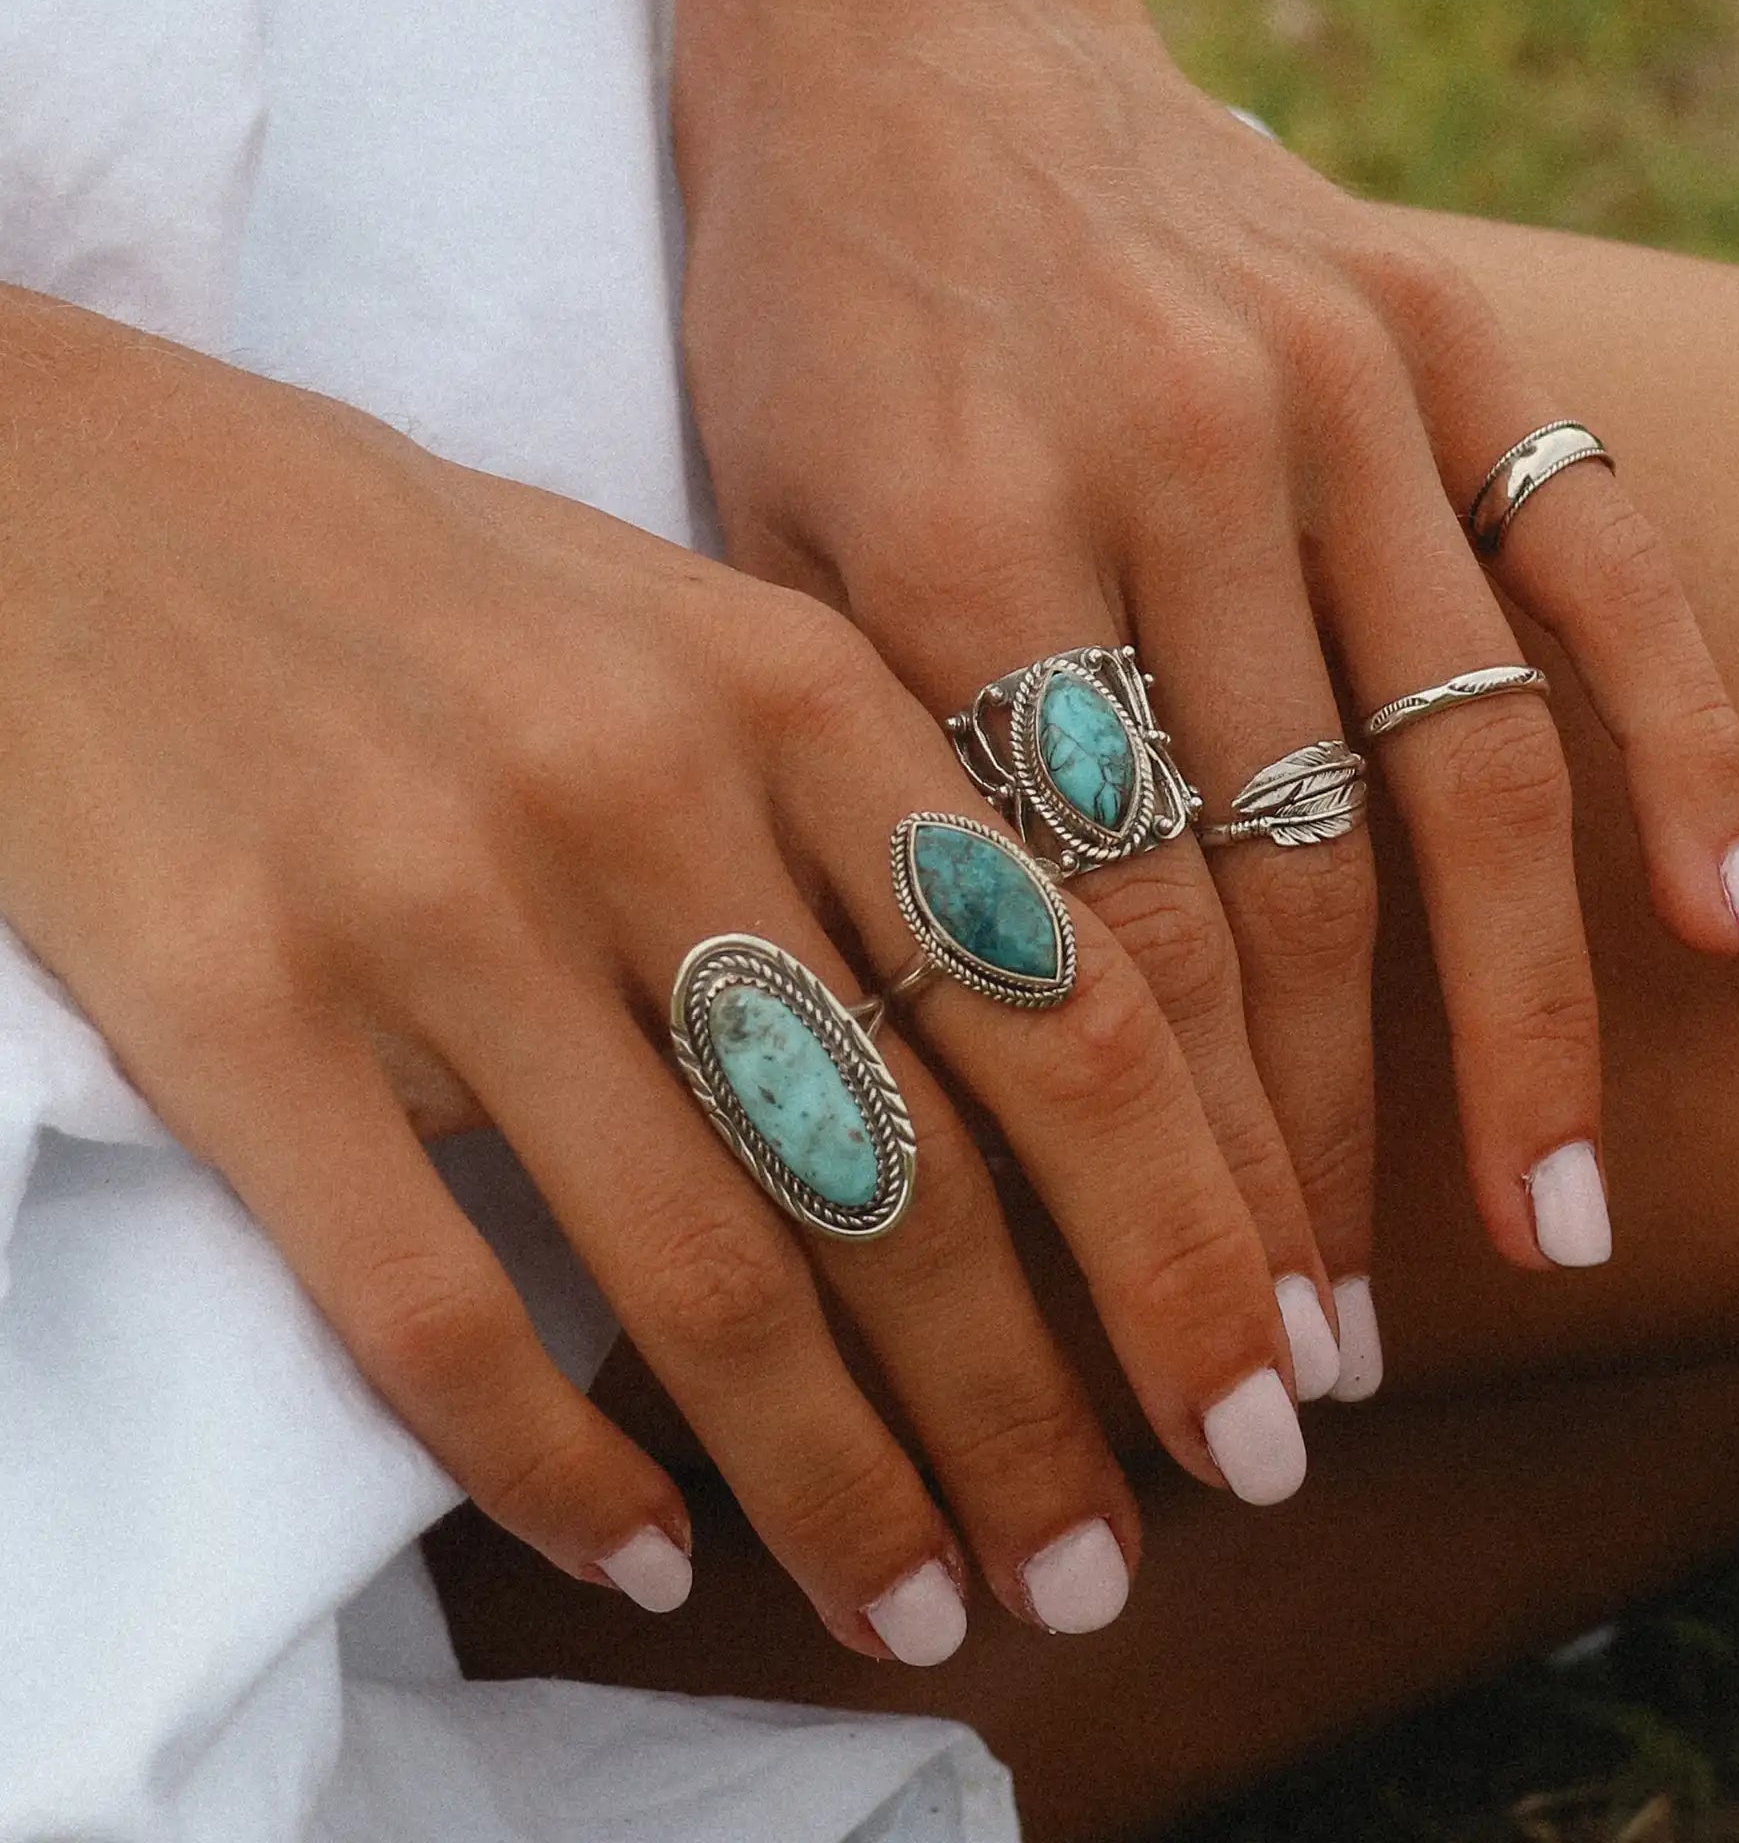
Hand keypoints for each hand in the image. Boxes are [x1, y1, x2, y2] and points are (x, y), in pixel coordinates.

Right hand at [0, 287, 1308, 1658]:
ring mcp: (437, 898)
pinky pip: (435, 1306)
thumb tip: (1043, 1103)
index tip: (1262, 1394)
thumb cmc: (425, 584)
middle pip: (917, 1175)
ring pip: (709, 1274)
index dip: (1190, 1233)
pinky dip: (559, 1463)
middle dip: (1043, 1408)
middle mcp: (642, 788)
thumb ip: (871, 831)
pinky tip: (646, 1552)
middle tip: (1112, 1567)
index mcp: (792, 686)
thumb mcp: (692, 640)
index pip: (1069, 1007)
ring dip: (847, 1485)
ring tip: (933, 1605)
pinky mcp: (234, 1000)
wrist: (80, 491)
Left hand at [667, 0, 1738, 1348]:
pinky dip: (1681, 740)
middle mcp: (1168, 468)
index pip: (1096, 943)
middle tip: (1323, 1362)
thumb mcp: (759, 544)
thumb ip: (876, 780)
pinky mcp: (1440, 326)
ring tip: (1542, 1226)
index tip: (1188, 1348)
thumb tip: (969, 1092)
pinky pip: (1594, 556)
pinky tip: (1727, 926)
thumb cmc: (806, 315)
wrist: (905, 32)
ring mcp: (1330, 391)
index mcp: (957, 545)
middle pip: (1282, 894)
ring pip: (1454, 772)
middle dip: (1311, 1159)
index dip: (1156, 1179)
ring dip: (1512, 1027)